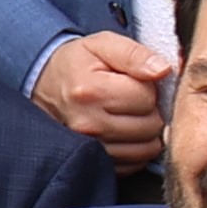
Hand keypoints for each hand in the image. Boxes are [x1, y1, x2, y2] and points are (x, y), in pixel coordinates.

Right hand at [33, 30, 174, 170]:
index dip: (149, 87)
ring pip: (147, 147)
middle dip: (150, 110)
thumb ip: (135, 53)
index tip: (133, 81)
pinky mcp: (95, 160)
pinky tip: (126, 131)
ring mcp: (90, 146)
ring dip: (146, 131)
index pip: (147, 97)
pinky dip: (137, 148)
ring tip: (130, 114)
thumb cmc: (77, 63)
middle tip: (132, 98)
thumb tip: (164, 70)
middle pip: (150, 124)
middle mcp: (88, 123)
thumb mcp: (102, 45)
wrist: (42, 84)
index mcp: (91, 91)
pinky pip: (135, 162)